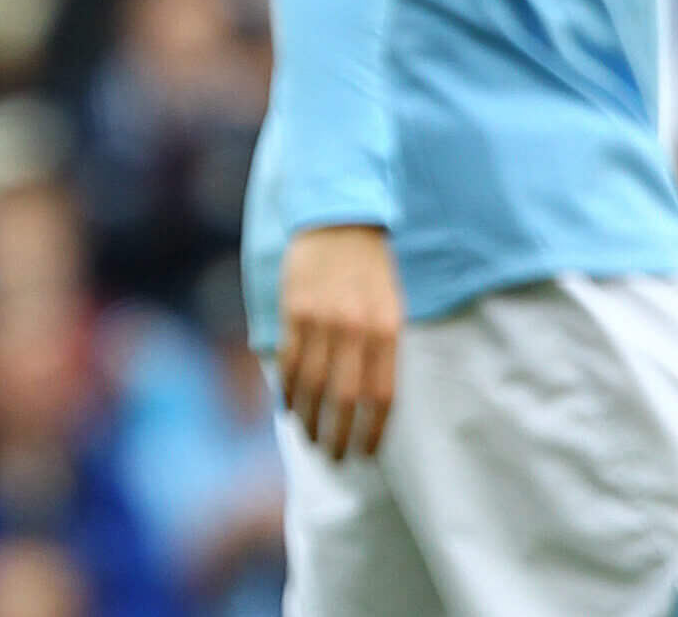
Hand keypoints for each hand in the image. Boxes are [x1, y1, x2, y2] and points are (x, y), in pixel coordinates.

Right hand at [277, 223, 400, 461]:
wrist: (339, 221)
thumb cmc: (371, 270)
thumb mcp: (391, 307)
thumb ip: (383, 350)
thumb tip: (371, 401)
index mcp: (388, 330)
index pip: (382, 397)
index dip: (372, 432)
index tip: (366, 454)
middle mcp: (355, 329)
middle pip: (345, 398)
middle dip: (338, 434)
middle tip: (334, 456)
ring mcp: (321, 320)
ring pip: (311, 384)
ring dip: (308, 417)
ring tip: (309, 436)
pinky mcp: (293, 311)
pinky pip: (287, 360)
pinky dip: (286, 388)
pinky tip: (286, 406)